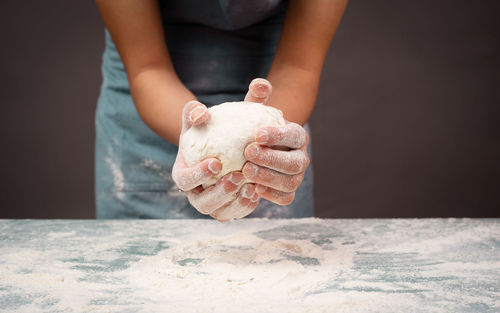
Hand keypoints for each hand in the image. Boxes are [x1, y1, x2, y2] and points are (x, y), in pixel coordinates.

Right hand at [172, 78, 272, 220]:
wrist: (222, 146)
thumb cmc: (208, 130)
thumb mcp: (200, 118)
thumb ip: (196, 110)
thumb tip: (200, 110)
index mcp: (183, 174)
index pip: (185, 180)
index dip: (198, 175)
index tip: (216, 162)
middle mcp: (195, 194)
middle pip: (202, 203)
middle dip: (219, 192)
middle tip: (238, 176)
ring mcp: (211, 205)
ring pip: (220, 212)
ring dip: (235, 202)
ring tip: (251, 186)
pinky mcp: (226, 210)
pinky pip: (235, 213)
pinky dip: (245, 206)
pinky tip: (259, 192)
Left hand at [242, 82, 309, 205]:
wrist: (250, 152)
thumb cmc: (250, 128)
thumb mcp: (251, 112)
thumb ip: (256, 98)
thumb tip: (259, 84)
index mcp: (297, 135)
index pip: (294, 134)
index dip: (278, 135)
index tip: (257, 134)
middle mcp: (301, 156)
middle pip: (295, 162)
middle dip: (272, 159)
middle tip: (248, 154)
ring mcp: (296, 176)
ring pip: (291, 181)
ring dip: (269, 178)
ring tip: (246, 173)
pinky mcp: (287, 192)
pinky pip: (285, 197)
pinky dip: (271, 195)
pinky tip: (252, 190)